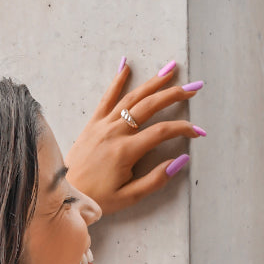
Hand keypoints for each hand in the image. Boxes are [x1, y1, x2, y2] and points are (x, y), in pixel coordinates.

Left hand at [65, 60, 205, 214]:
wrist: (64, 193)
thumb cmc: (98, 198)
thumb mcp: (130, 197)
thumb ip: (156, 179)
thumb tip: (180, 160)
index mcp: (126, 151)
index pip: (162, 131)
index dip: (184, 129)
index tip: (198, 131)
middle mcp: (114, 132)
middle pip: (149, 106)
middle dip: (174, 94)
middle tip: (193, 88)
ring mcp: (102, 125)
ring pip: (131, 97)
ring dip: (152, 82)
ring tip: (170, 69)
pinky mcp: (93, 123)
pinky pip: (106, 98)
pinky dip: (117, 81)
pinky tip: (125, 66)